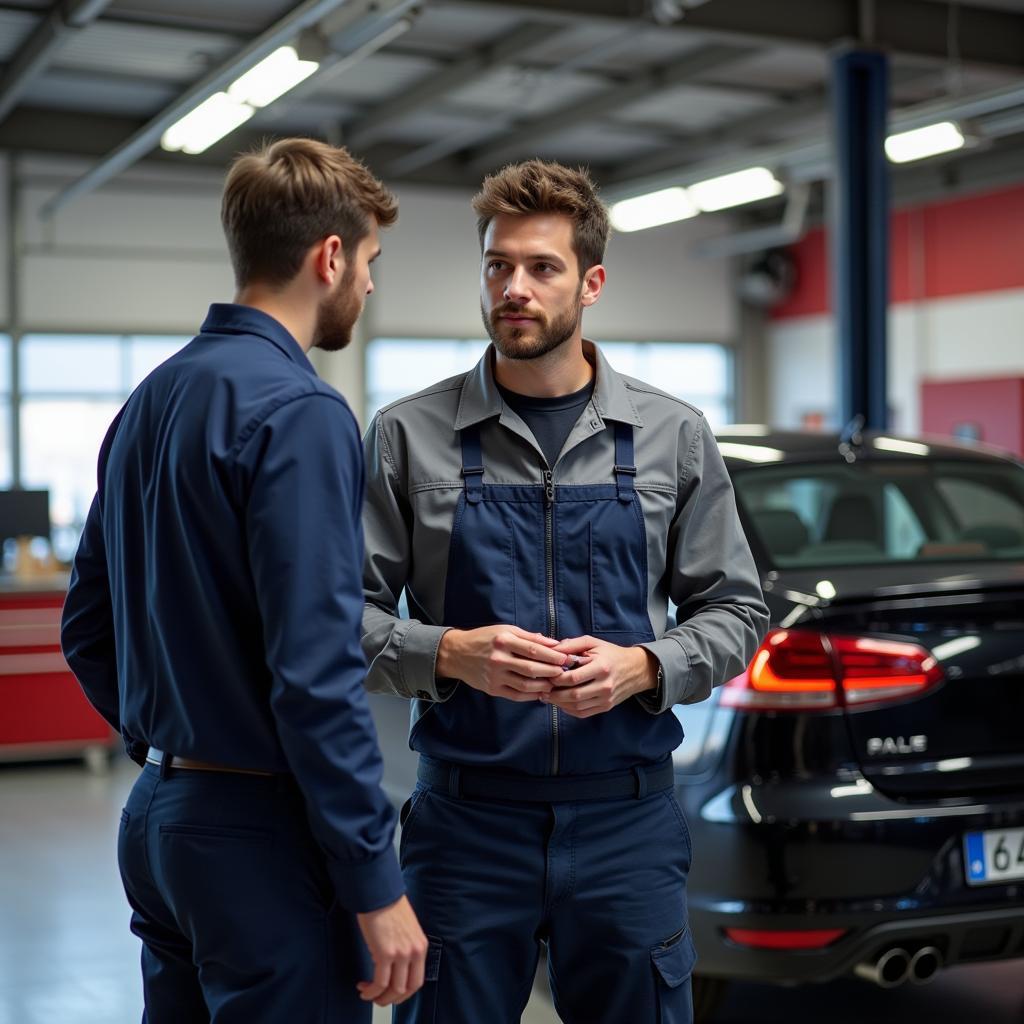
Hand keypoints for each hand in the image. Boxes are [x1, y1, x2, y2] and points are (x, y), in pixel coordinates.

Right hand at [356, 895, 427, 1006]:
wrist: (379, 892)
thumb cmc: (388, 906)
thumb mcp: (406, 929)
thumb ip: (404, 948)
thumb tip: (391, 965)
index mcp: (421, 946)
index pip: (417, 981)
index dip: (403, 992)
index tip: (390, 993)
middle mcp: (414, 952)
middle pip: (407, 989)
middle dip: (391, 999)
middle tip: (379, 999)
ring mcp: (401, 953)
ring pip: (393, 990)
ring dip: (379, 997)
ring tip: (367, 993)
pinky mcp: (386, 953)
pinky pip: (379, 983)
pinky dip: (370, 991)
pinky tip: (363, 987)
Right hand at [436, 625, 567, 700]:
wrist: (457, 654)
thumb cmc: (485, 638)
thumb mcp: (505, 630)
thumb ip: (530, 637)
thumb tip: (554, 643)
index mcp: (503, 641)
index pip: (533, 649)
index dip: (552, 655)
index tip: (566, 658)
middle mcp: (498, 659)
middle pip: (531, 669)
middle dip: (552, 672)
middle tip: (566, 672)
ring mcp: (495, 676)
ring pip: (525, 685)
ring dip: (544, 686)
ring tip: (556, 683)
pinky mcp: (492, 689)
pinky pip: (516, 695)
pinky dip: (532, 695)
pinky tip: (541, 692)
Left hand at [543, 636, 658, 718]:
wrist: (636, 669)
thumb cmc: (610, 653)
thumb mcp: (592, 643)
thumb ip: (571, 645)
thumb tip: (551, 650)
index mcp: (601, 667)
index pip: (573, 678)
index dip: (556, 679)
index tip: (546, 675)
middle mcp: (605, 685)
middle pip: (574, 695)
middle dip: (554, 694)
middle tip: (542, 689)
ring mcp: (606, 699)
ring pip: (577, 707)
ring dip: (559, 703)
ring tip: (548, 697)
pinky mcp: (606, 707)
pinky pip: (583, 713)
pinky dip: (569, 710)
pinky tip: (560, 703)